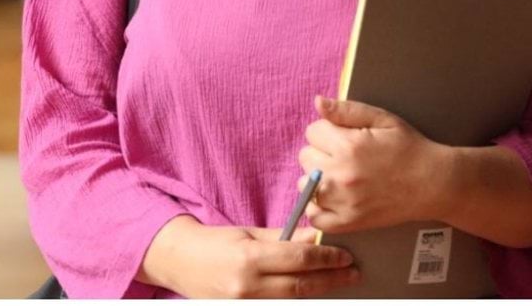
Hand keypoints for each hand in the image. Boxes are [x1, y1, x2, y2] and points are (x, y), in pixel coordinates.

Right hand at [138, 216, 360, 297]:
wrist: (179, 262)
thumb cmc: (214, 243)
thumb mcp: (248, 233)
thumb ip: (282, 237)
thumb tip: (314, 238)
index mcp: (249, 259)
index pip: (298, 260)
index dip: (326, 258)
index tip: (345, 256)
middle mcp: (247, 286)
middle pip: (301, 285)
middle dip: (331, 279)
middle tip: (352, 272)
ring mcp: (244, 304)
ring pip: (292, 300)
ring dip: (318, 291)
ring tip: (339, 282)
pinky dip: (296, 299)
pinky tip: (312, 292)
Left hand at [297, 95, 449, 233]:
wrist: (433, 183)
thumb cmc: (409, 147)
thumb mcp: (382, 119)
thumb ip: (347, 110)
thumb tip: (317, 103)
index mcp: (349, 145)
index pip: (313, 131)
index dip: (328, 130)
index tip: (344, 136)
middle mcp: (341, 174)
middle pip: (306, 156)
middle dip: (322, 152)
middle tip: (345, 155)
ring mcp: (343, 202)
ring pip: (304, 184)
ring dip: (317, 178)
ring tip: (341, 176)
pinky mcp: (348, 223)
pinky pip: (314, 217)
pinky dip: (317, 208)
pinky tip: (332, 198)